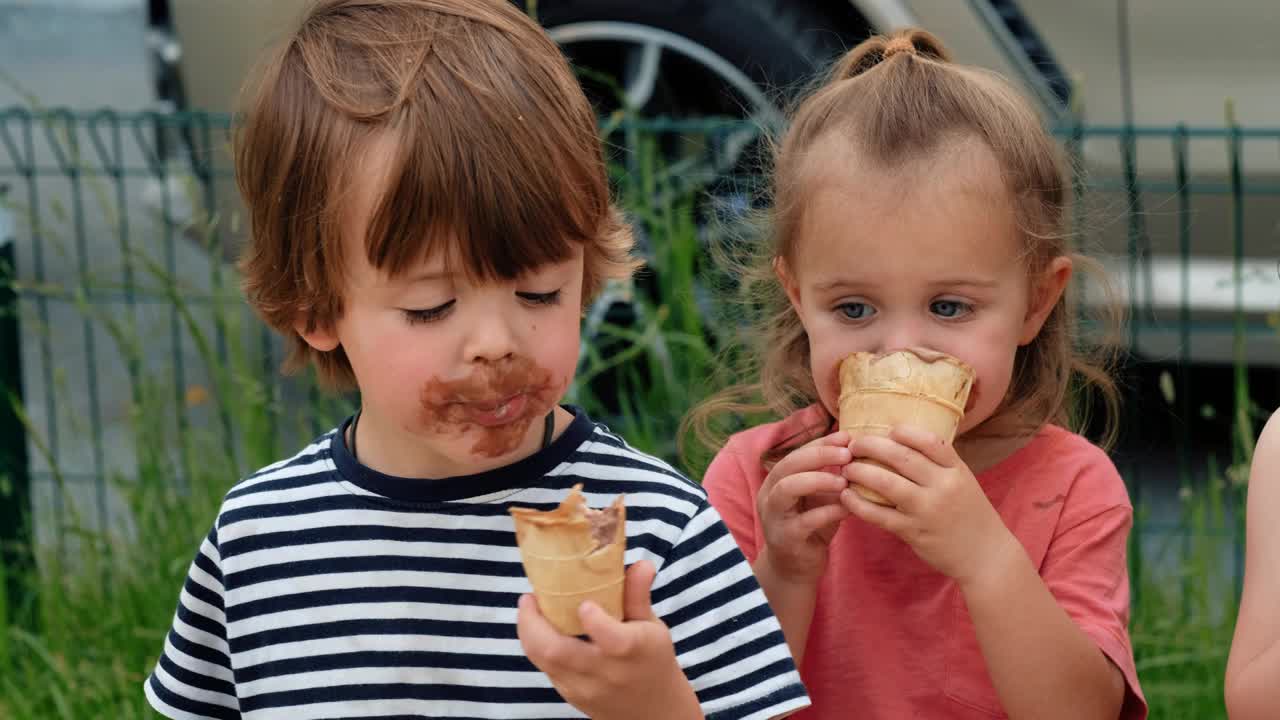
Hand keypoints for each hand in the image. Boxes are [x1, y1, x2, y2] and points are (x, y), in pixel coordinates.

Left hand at [516, 560, 701, 719]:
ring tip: (529, 608)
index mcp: (632, 651)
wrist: (653, 712)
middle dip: (533, 623)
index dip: (594, 620)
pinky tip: (538, 628)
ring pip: (545, 662)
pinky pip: (546, 670)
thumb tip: (641, 563)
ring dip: (529, 633)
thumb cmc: (652, 660)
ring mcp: (585, 688)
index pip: (611, 639)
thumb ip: (638, 595)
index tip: (583, 602)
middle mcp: (606, 673)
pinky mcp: (571, 696)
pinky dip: (537, 646)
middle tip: (529, 598)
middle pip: (559, 652)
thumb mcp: (652, 627)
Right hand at [757, 430, 853, 584]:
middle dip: (819, 455)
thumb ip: (829, 478)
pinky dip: (828, 511)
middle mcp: (769, 495)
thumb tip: (857, 451)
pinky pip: (805, 520)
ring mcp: (774, 517)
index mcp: (776, 481)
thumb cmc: (810, 528)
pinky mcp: (785, 538)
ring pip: (788, 487)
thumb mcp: (818, 498)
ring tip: (844, 480)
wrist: (795, 569)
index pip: (796, 453)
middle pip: (788, 465)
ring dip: (818, 479)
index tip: (847, 437)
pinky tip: (848, 508)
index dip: (821, 443)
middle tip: (847, 454)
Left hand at [841, 425, 1018, 588]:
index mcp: (957, 471)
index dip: (906, 432)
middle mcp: (943, 487)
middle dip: (872, 446)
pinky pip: (879, 514)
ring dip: (860, 472)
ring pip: (886, 483)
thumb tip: (903, 444)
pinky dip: (858, 504)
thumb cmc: (970, 516)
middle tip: (853, 445)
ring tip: (846, 469)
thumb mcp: (964, 483)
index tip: (888, 429)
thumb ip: (939, 466)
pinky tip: (846, 496)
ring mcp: (927, 510)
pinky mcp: (913, 532)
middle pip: (902, 457)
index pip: (931, 441)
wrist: (986, 556)